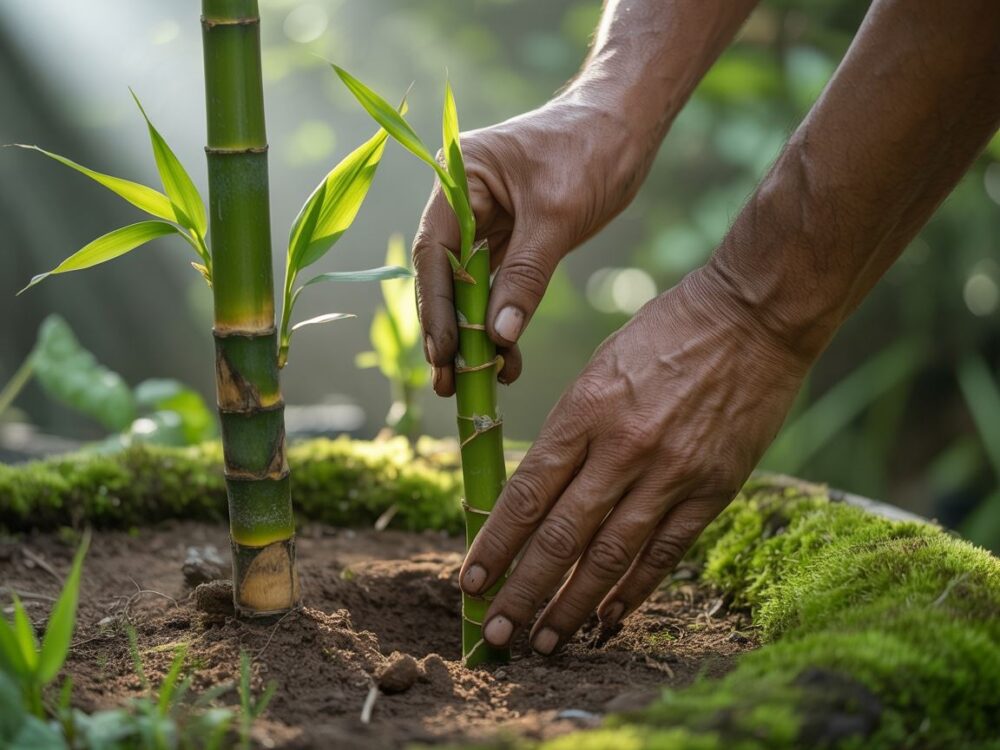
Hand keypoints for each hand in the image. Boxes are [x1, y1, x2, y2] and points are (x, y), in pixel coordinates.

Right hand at [412, 96, 652, 395]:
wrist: (628, 124)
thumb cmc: (592, 149)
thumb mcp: (557, 216)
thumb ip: (525, 275)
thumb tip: (499, 335)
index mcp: (460, 178)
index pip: (435, 251)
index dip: (436, 306)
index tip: (444, 352)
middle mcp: (464, 202)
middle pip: (445, 275)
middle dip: (449, 330)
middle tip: (448, 382)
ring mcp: (486, 222)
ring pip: (470, 288)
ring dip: (475, 334)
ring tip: (476, 383)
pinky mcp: (512, 239)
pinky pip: (499, 287)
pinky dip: (503, 321)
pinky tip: (508, 358)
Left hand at [458, 266, 811, 654]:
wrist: (753, 317)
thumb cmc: (666, 332)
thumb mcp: (601, 365)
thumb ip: (572, 428)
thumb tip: (540, 491)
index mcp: (586, 408)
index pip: (527, 492)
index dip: (496, 544)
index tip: (471, 583)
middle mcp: (624, 447)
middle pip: (561, 537)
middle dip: (523, 591)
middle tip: (497, 636)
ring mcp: (671, 472)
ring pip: (610, 557)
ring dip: (572, 605)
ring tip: (543, 641)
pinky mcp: (713, 489)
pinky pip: (665, 553)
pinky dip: (633, 591)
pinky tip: (607, 620)